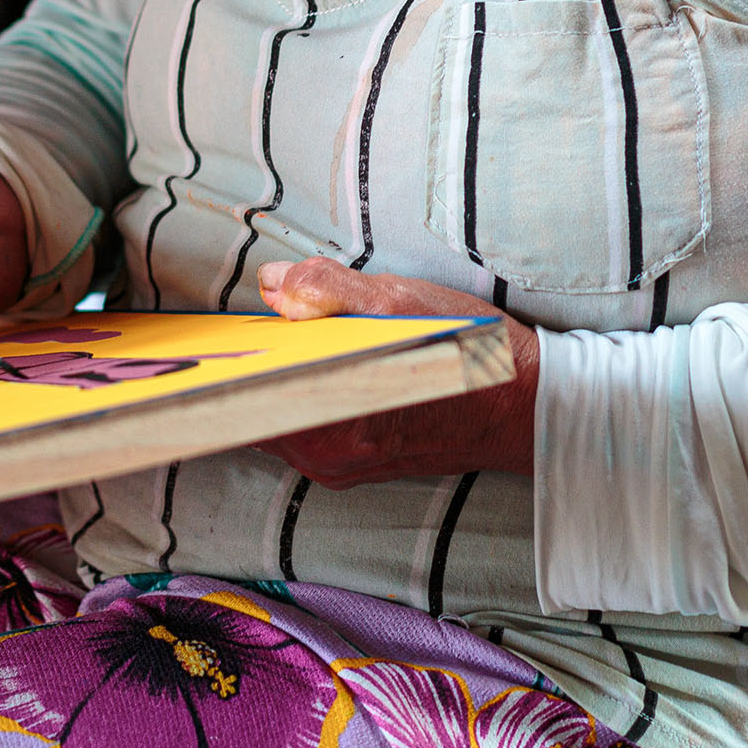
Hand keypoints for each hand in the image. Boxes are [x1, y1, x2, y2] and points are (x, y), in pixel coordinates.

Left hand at [253, 258, 536, 487]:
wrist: (528, 406)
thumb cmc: (471, 353)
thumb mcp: (402, 302)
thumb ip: (329, 290)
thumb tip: (274, 284)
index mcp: (331, 422)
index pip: (242, 397)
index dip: (229, 359)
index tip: (220, 329)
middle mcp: (329, 455)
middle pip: (255, 402)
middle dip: (253, 358)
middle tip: (254, 317)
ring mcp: (340, 463)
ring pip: (279, 410)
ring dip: (278, 371)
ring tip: (284, 329)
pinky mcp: (355, 461)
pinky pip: (305, 421)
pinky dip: (300, 387)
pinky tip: (316, 354)